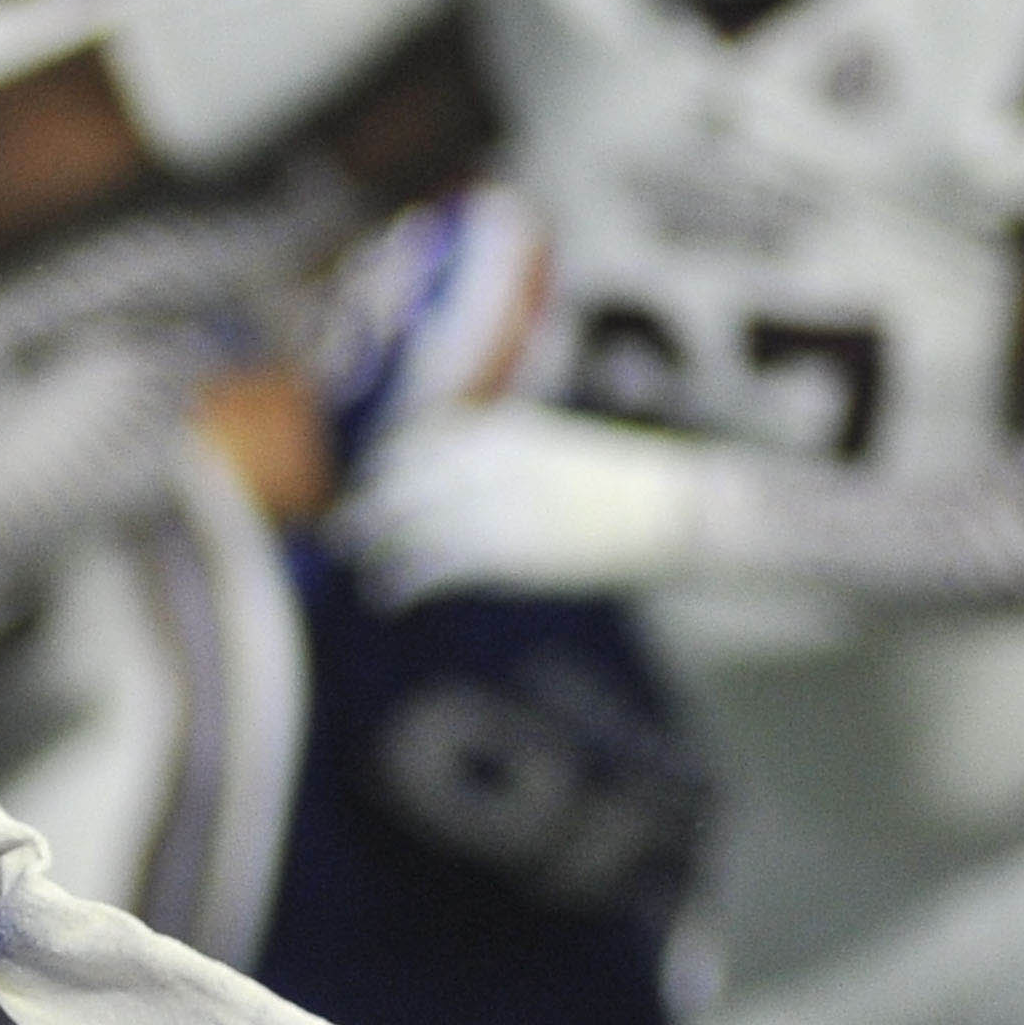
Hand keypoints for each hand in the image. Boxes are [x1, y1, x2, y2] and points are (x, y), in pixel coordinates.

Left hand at [330, 405, 709, 604]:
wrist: (681, 508)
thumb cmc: (628, 486)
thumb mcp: (558, 451)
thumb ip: (509, 459)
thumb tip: (464, 479)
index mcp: (507, 430)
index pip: (421, 440)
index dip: (389, 463)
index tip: (372, 478)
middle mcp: (490, 462)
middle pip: (403, 481)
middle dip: (371, 503)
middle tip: (342, 522)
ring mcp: (496, 506)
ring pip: (409, 524)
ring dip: (375, 542)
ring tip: (355, 558)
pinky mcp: (506, 551)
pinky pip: (435, 565)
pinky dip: (403, 580)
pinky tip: (387, 594)